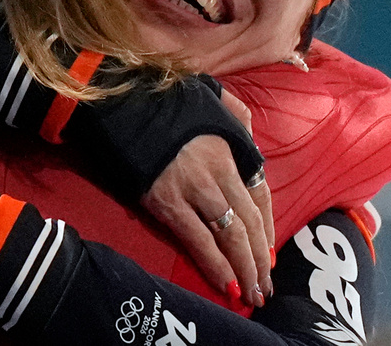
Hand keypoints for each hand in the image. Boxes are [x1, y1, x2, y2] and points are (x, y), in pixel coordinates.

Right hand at [140, 89, 274, 306]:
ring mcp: (194, 188)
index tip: (270, 254)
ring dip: (244, 268)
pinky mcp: (167, 202)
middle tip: (265, 286)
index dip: (268, 229)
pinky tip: (226, 284)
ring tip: (251, 293)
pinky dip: (215, 265)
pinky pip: (198, 239)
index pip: (260, 195)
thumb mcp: (213, 96)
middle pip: (250, 221)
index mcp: (230, 147)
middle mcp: (218, 170)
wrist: (120, 101)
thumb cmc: (164, 98)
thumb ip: (238, 116)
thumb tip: (252, 139)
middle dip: (260, 258)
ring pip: (230, 234)